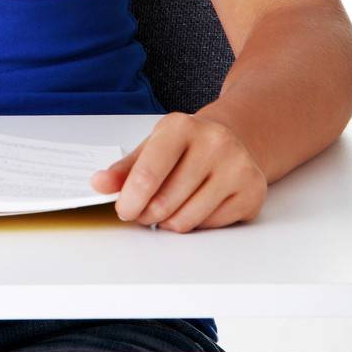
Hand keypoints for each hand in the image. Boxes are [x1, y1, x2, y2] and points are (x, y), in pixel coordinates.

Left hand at [88, 110, 267, 231]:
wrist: (233, 138)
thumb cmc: (186, 146)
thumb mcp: (153, 146)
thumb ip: (124, 168)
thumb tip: (98, 184)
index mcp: (181, 126)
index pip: (148, 173)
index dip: (130, 199)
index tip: (123, 210)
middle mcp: (214, 142)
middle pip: (165, 201)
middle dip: (147, 214)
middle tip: (144, 212)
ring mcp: (237, 167)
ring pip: (187, 219)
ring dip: (169, 223)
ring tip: (168, 209)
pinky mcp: (252, 191)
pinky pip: (211, 225)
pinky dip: (196, 224)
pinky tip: (195, 206)